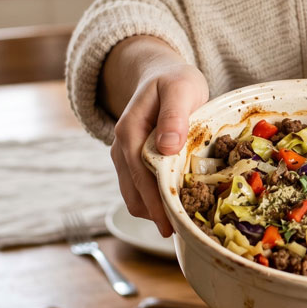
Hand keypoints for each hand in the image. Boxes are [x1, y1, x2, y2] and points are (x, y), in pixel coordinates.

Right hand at [100, 35, 208, 237]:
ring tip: (185, 223)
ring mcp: (125, 157)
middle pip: (134, 193)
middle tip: (185, 232)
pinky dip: (156, 202)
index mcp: (130, 130)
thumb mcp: (180, 88)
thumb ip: (174, 115)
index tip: (171, 226)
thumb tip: (166, 147)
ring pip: (134, 197)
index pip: (140, 175)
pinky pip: (141, 190)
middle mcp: (121, 148)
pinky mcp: (134, 164)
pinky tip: (178, 206)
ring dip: (155, 212)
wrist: (161, 75)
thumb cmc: (174, 81)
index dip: (155, 203)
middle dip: (156, 215)